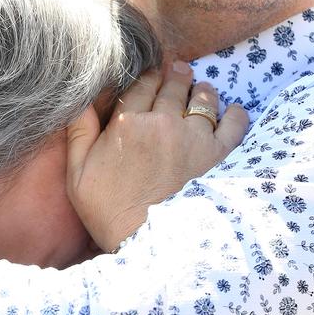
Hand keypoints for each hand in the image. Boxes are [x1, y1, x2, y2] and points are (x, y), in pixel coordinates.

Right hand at [67, 62, 248, 252]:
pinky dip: (236, 115)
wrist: (148, 243)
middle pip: (173, 86)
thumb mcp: (78, 173)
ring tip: (204, 90)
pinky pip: (233, 124)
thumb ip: (79, 132)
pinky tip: (234, 112)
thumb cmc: (108, 211)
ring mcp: (193, 137)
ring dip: (203, 91)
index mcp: (127, 123)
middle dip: (177, 76)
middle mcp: (162, 123)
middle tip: (181, 71)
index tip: (154, 72)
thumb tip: (77, 100)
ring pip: (203, 99)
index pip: (142, 85)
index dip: (149, 75)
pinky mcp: (217, 155)